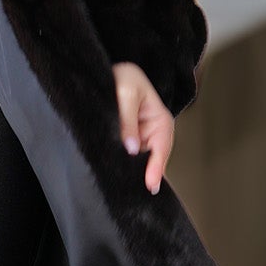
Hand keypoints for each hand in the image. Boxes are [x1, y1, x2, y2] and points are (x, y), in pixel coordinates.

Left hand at [112, 62, 172, 195]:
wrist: (103, 72)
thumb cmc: (123, 77)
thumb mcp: (126, 92)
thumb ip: (127, 120)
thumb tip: (132, 148)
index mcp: (160, 121)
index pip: (161, 149)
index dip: (157, 168)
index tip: (151, 185)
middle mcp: (151, 133)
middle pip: (151, 161)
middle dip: (145, 176)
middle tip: (136, 193)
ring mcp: (137, 139)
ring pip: (137, 162)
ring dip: (132, 173)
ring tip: (124, 188)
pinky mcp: (122, 142)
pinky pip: (124, 157)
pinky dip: (121, 166)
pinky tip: (114, 176)